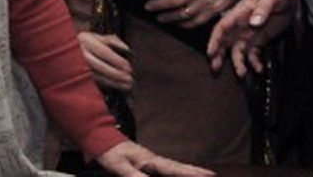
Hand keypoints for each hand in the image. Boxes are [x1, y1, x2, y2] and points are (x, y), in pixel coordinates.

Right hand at [78, 31, 133, 90]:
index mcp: (86, 40)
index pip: (103, 51)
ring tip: (127, 85)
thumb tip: (127, 49)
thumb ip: (112, 40)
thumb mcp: (97, 36)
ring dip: (113, 81)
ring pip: (96, 75)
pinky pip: (94, 81)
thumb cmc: (86, 42)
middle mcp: (80, 52)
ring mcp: (77, 64)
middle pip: (99, 65)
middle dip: (115, 73)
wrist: (65, 49)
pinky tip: (118, 86)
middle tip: (129, 78)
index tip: (128, 67)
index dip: (116, 60)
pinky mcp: (77, 74)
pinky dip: (107, 84)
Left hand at [95, 140, 213, 175]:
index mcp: (151, 160)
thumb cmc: (110, 151)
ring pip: (172, 169)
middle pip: (178, 168)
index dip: (192, 173)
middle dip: (195, 172)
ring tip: (202, 174)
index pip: (175, 169)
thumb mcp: (121, 167)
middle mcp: (154, 160)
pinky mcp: (145, 164)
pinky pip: (164, 171)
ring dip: (187, 172)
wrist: (99, 139)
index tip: (210, 174)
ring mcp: (150, 162)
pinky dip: (174, 173)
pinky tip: (177, 175)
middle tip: (213, 174)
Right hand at [207, 0, 291, 77]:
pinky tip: (259, 69)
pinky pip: (254, 53)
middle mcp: (242, 25)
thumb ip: (263, 8)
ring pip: (239, 50)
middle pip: (226, 41)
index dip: (215, 40)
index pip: (222, 27)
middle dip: (219, 55)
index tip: (210, 52)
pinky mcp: (261, 39)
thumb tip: (254, 21)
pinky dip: (255, 63)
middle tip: (215, 67)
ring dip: (238, 62)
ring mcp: (250, 33)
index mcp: (240, 12)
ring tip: (241, 73)